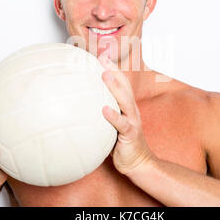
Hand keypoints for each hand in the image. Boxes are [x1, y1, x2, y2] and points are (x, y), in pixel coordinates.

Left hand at [98, 56, 155, 175]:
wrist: (138, 163)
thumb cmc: (122, 144)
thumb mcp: (113, 126)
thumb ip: (102, 115)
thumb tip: (81, 106)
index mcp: (127, 107)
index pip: (121, 84)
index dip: (113, 69)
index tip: (101, 56)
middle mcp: (131, 110)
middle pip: (124, 86)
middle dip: (114, 71)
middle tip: (102, 58)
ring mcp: (132, 121)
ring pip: (125, 100)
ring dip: (115, 87)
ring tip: (104, 75)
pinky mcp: (130, 134)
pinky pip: (122, 124)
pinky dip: (113, 116)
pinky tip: (104, 109)